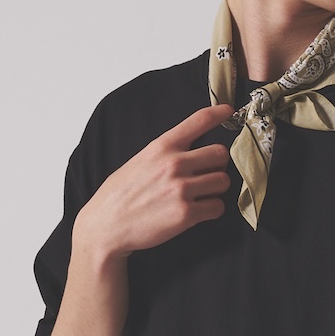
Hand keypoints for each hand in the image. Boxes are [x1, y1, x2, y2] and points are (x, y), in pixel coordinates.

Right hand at [76, 104, 233, 257]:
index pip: (198, 121)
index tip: (228, 110)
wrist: (106, 226)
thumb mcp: (140, 161)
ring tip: (200, 196)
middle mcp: (174, 163)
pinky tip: (198, 211)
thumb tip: (191, 152)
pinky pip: (217, 207)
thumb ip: (166, 153)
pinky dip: (212, 210)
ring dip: (216, 189)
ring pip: (223, 181)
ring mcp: (181, 189)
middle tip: (206, 175)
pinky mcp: (186, 214)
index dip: (218, 113)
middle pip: (220, 154)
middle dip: (217, 166)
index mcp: (161, 147)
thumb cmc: (120, 195)